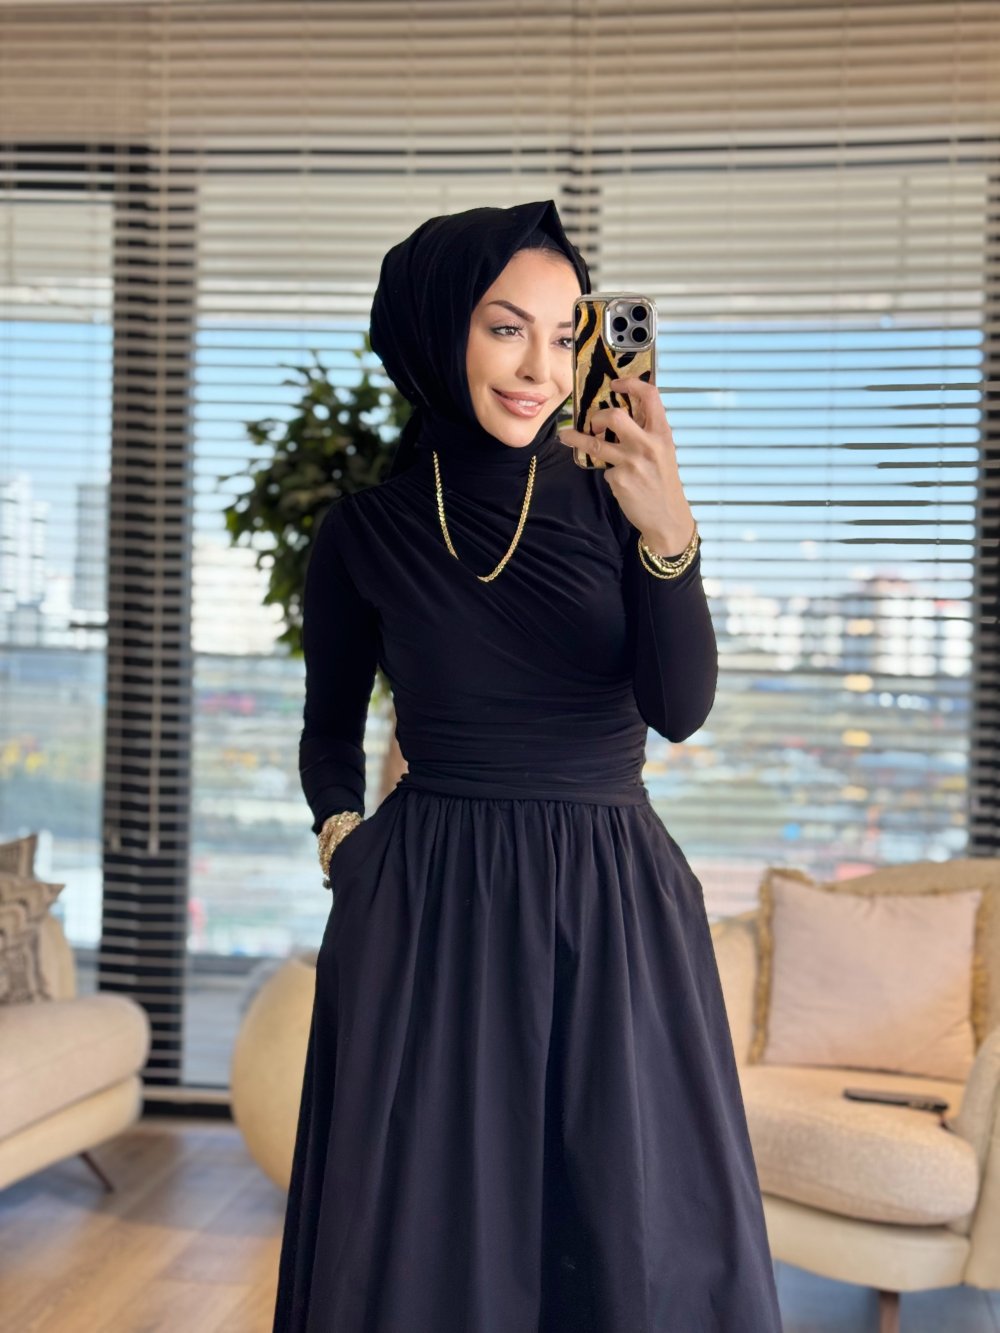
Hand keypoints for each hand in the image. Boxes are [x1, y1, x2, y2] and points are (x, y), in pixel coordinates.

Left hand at [556, 377, 695, 556]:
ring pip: (595, 442)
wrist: (668, 518)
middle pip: (614, 416)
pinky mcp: (619, 480)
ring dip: (576, 438)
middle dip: (597, 416)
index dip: (630, 384)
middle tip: (593, 423)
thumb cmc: (664, 482)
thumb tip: (624, 414)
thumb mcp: (664, 451)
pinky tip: (618, 480)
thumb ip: (648, 432)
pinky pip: (604, 468)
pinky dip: (607, 472)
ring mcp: (632, 462)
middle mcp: (648, 444)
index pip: (650, 396)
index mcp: (662, 433)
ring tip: (567, 436)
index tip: (615, 384)